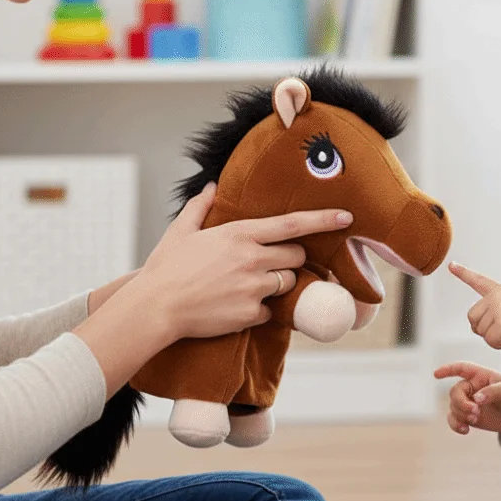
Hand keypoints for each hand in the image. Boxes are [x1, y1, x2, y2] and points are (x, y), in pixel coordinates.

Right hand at [133, 181, 352, 342]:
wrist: (154, 308)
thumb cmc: (165, 268)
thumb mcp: (181, 231)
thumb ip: (200, 206)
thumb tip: (210, 186)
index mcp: (240, 234)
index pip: (293, 224)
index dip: (324, 220)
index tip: (347, 217)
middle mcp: (252, 259)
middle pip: (296, 256)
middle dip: (292, 259)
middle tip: (271, 264)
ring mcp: (253, 287)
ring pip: (287, 283)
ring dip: (276, 284)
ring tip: (245, 286)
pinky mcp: (250, 313)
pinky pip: (270, 312)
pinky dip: (258, 310)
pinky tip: (235, 307)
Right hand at [434, 360, 500, 442]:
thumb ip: (493, 392)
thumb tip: (476, 398)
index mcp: (480, 375)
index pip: (461, 368)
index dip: (448, 369)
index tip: (436, 374)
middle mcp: (471, 387)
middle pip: (455, 392)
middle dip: (461, 403)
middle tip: (475, 412)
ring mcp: (468, 402)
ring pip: (453, 406)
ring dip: (461, 414)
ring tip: (475, 419)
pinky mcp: (468, 416)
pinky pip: (453, 419)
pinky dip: (455, 425)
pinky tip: (465, 430)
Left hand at [450, 261, 500, 350]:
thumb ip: (494, 310)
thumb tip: (475, 326)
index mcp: (500, 291)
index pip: (478, 280)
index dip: (463, 273)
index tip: (451, 265)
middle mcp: (496, 297)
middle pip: (472, 318)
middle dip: (483, 329)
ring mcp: (497, 309)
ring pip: (480, 331)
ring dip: (493, 338)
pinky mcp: (499, 323)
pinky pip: (489, 341)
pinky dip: (499, 345)